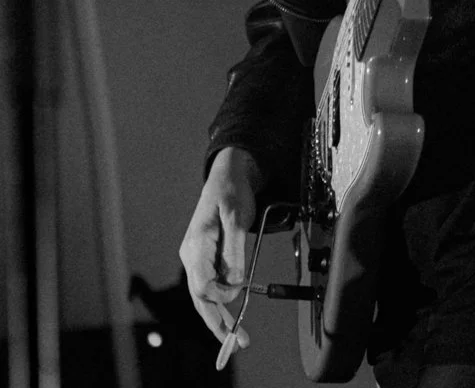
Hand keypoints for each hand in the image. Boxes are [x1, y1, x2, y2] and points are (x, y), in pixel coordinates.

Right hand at [179, 147, 259, 355]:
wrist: (227, 176)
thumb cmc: (231, 192)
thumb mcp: (237, 218)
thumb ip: (234, 251)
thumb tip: (234, 283)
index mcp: (196, 244)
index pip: (202, 285)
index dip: (221, 296)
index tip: (240, 293)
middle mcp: (191, 253)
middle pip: (199, 297)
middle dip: (216, 321)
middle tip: (236, 342)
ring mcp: (196, 256)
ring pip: (203, 294)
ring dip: (218, 316)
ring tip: (235, 336)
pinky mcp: (203, 256)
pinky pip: (208, 284)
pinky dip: (218, 301)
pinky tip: (229, 314)